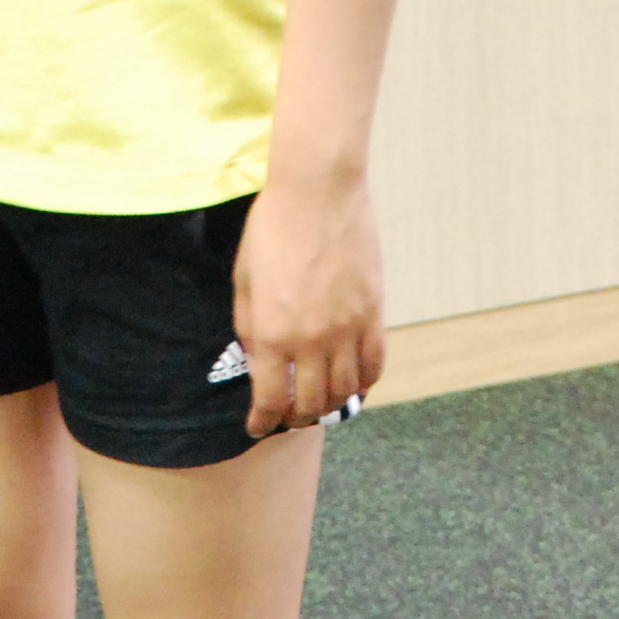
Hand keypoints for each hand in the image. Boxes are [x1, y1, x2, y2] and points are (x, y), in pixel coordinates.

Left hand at [231, 167, 381, 436]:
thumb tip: (260, 366)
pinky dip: (365, 382)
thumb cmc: (271, 230)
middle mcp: (311, 340)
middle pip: (311, 402)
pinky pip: (374, 364)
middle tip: (291, 414)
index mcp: (273, 333)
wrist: (316, 191)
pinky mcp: (373, 312)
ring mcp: (346, 328)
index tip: (260, 426)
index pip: (271, 399)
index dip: (264, 421)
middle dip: (297, 416)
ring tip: (322, 400)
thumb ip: (250, 330)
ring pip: (346, 391)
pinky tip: (355, 383)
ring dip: (332, 403)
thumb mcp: (244, 283)